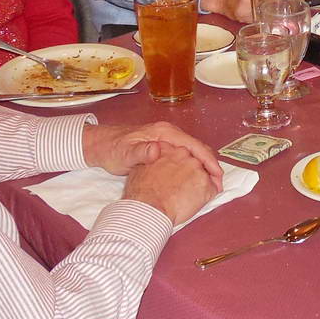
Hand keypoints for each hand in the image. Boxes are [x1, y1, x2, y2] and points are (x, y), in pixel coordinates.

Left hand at [86, 120, 222, 189]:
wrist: (101, 145)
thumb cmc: (113, 149)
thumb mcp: (124, 153)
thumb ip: (140, 152)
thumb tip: (157, 150)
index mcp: (165, 132)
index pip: (194, 145)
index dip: (208, 161)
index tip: (217, 176)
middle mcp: (169, 134)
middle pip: (198, 148)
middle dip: (211, 165)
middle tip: (218, 185)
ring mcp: (167, 141)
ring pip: (193, 153)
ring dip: (204, 167)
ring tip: (212, 185)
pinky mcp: (165, 148)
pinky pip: (186, 156)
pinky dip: (195, 167)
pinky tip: (196, 179)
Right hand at [122, 147, 216, 224]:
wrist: (149, 208)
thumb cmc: (141, 192)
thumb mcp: (140, 168)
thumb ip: (150, 159)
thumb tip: (153, 157)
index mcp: (170, 148)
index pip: (182, 151)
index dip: (183, 162)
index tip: (181, 171)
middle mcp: (185, 154)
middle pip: (196, 160)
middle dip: (194, 171)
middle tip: (189, 184)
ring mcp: (196, 168)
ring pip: (206, 173)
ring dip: (202, 182)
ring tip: (194, 194)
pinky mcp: (205, 183)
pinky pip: (214, 187)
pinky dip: (210, 193)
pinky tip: (201, 200)